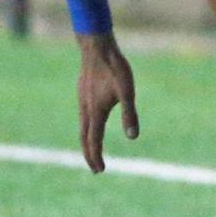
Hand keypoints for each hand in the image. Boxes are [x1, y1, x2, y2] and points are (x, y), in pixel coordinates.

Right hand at [75, 32, 138, 172]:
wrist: (96, 46)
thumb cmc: (114, 68)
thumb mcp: (127, 92)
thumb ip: (130, 114)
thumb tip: (133, 137)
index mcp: (96, 112)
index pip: (94, 140)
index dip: (97, 156)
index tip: (100, 170)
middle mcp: (86, 109)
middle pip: (85, 138)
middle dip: (90, 154)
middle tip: (96, 168)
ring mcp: (82, 100)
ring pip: (82, 127)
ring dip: (87, 141)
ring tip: (93, 149)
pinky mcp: (83, 92)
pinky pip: (83, 116)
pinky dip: (86, 128)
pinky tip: (91, 124)